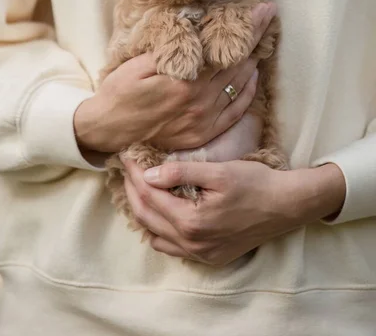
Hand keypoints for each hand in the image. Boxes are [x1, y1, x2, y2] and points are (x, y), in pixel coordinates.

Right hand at [74, 3, 275, 154]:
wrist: (109, 131)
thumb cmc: (119, 93)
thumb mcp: (136, 64)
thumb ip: (169, 51)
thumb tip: (195, 29)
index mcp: (186, 82)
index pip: (226, 48)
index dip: (247, 29)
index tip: (265, 10)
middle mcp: (201, 102)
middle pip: (238, 64)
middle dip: (255, 40)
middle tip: (268, 17)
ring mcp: (204, 121)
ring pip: (240, 86)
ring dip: (254, 62)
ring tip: (261, 42)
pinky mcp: (203, 134)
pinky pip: (235, 112)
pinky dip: (247, 93)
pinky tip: (252, 78)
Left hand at [123, 159, 345, 265]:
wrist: (286, 206)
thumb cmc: (255, 184)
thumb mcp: (218, 172)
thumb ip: (181, 173)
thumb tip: (149, 175)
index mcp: (192, 222)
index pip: (150, 197)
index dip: (135, 175)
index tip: (126, 156)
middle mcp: (192, 244)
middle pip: (147, 218)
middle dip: (133, 191)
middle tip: (128, 169)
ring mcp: (201, 254)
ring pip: (156, 236)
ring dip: (144, 212)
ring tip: (140, 187)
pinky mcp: (210, 257)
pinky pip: (173, 247)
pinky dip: (160, 229)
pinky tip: (162, 211)